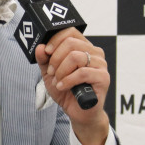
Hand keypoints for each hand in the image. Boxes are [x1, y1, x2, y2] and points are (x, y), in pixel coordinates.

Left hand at [34, 28, 109, 144]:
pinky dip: (67, 80)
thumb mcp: (50, 73)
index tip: (47, 52)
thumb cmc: (67, 91)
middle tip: (51, 72)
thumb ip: (44, 60)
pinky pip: (82, 72)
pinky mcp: (103, 78)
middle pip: (71, 43)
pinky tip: (62, 86)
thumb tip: (40, 47)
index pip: (70, 32)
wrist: (78, 113)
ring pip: (76, 56)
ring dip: (61, 71)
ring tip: (57, 81)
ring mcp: (101, 64)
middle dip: (56, 58)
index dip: (56, 39)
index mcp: (83, 47)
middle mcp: (94, 53)